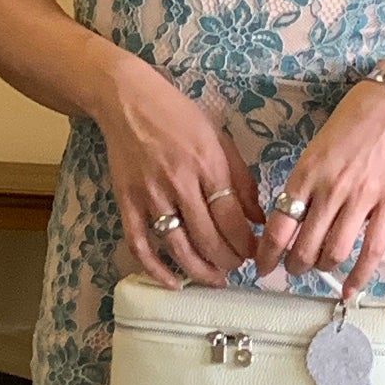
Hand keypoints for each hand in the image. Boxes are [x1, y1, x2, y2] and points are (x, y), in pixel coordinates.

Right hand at [100, 59, 263, 287]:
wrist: (127, 101)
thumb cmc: (178, 116)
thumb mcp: (220, 139)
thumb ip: (241, 180)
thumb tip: (258, 219)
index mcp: (208, 165)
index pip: (232, 219)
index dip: (246, 243)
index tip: (254, 252)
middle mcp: (180, 183)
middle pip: (208, 238)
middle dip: (228, 260)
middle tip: (237, 265)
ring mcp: (150, 195)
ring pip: (178, 247)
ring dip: (200, 271)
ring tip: (215, 280)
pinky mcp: (126, 203)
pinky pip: (140, 244)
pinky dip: (155, 269)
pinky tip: (172, 283)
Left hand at [254, 79, 384, 290]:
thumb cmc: (354, 120)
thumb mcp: (316, 147)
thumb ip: (305, 182)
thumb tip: (293, 219)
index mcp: (306, 172)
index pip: (278, 225)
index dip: (267, 254)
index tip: (263, 266)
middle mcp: (330, 188)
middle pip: (304, 246)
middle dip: (294, 267)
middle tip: (292, 271)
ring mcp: (362, 197)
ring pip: (334, 251)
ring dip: (322, 269)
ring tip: (318, 270)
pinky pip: (372, 249)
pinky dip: (359, 275)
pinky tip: (350, 289)